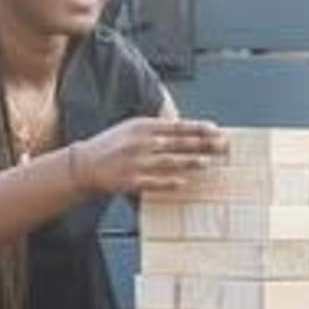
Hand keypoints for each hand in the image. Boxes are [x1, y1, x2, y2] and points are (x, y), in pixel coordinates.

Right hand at [68, 113, 232, 199]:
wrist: (85, 164)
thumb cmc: (112, 145)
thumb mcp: (133, 128)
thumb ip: (158, 128)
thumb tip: (184, 128)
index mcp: (144, 127)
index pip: (177, 126)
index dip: (198, 128)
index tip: (216, 130)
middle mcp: (142, 143)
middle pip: (178, 143)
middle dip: (202, 144)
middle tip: (222, 146)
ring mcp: (137, 162)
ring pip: (169, 162)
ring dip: (190, 162)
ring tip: (209, 163)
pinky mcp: (131, 180)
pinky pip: (154, 182)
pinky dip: (168, 182)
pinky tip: (183, 183)